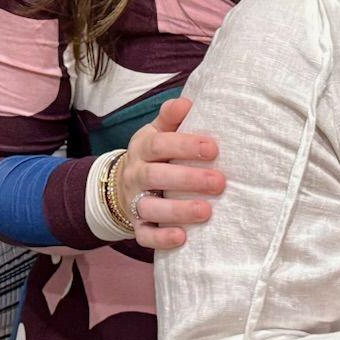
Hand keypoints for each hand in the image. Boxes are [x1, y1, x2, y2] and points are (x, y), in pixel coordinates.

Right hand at [115, 97, 225, 250]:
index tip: (213, 149)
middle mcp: (135, 175)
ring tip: (206, 212)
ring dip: (177, 210)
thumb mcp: (156, 133)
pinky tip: (182, 238)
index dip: (184, 146)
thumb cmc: (152, 156)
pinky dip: (161, 238)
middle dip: (187, 179)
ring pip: (150, 208)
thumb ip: (171, 119)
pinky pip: (144, 235)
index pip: (159, 145)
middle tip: (219, 182)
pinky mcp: (137, 226)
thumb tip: (187, 102)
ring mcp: (134, 202)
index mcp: (142, 149)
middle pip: (155, 177)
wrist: (120, 186)